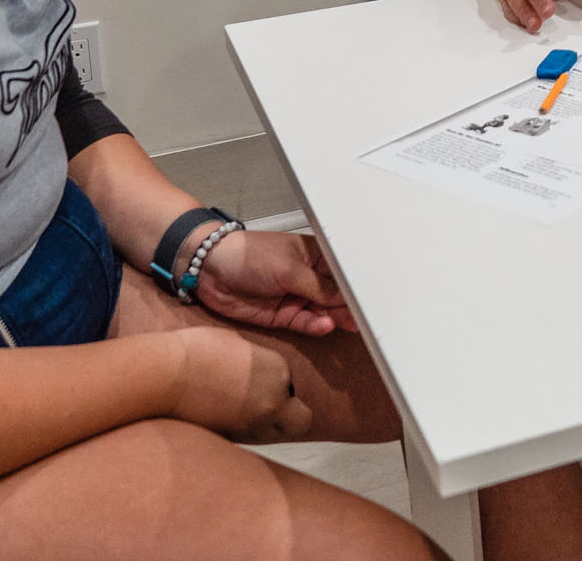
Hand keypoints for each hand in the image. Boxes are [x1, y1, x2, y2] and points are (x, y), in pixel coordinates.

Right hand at [167, 325, 311, 442]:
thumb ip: (254, 359)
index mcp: (278, 370)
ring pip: (276, 436)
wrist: (166, 376)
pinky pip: (250, 443)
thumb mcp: (234, 343)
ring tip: (239, 415)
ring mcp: (253, 426)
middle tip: (267, 407)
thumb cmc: (195, 351)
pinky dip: (242, 434)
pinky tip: (223, 422)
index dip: (276, 384)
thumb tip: (252, 368)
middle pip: (301, 421)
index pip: (290, 384)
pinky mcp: (232, 442)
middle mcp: (274, 401)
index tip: (256, 381)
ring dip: (265, 427)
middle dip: (290, 415)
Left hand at [196, 230, 353, 336]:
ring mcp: (296, 297)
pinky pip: (305, 323)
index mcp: (315, 257)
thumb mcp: (289, 269)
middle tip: (368, 317)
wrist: (210, 270)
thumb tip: (345, 298)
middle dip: (351, 305)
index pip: (342, 273)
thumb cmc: (248, 255)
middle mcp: (308, 278)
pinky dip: (316, 326)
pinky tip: (325, 325)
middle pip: (336, 295)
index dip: (356, 285)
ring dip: (336, 317)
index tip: (372, 298)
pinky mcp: (282, 315)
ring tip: (350, 323)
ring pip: (323, 312)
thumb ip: (318, 287)